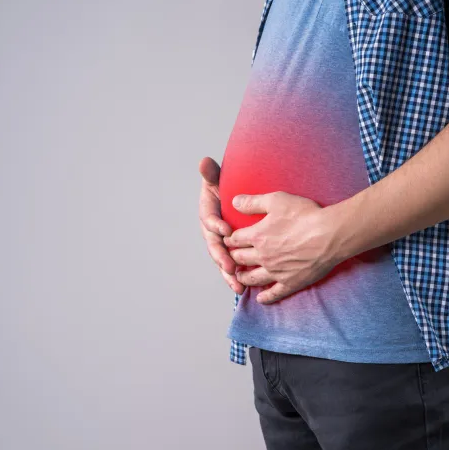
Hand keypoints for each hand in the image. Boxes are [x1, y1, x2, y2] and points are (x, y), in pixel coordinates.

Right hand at [198, 156, 243, 293]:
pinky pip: (232, 266)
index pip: (210, 220)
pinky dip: (237, 278)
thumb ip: (212, 173)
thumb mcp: (220, 179)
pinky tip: (245, 288)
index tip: (226, 229)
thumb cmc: (229, 187)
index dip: (216, 225)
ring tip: (238, 285)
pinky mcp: (232, 252)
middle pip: (215, 246)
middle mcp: (213, 232)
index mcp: (208, 214)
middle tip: (229, 266)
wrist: (240, 198)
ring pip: (223, 260)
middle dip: (222, 257)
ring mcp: (221, 243)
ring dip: (229, 274)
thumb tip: (203, 161)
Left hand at [222, 191, 341, 303]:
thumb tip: (233, 202)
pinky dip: (266, 297)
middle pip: (240, 259)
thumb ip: (253, 202)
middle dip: (233, 257)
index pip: (235, 239)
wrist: (330, 234)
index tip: (229, 239)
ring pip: (252, 278)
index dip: (230, 238)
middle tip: (232, 257)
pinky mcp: (291, 282)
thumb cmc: (305, 215)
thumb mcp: (277, 200)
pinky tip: (260, 299)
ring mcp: (276, 272)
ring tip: (239, 276)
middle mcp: (263, 256)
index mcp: (257, 236)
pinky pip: (274, 293)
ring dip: (243, 277)